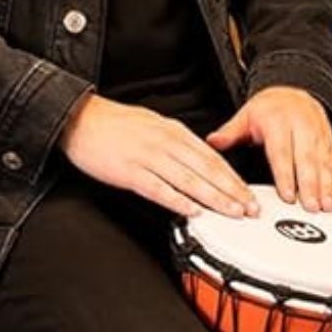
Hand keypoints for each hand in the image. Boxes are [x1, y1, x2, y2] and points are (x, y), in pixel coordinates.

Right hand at [58, 94, 259, 217]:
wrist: (81, 119)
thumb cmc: (114, 124)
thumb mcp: (153, 124)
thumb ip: (176, 141)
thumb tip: (197, 157)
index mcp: (173, 131)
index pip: (211, 157)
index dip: (233, 177)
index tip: (248, 193)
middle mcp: (165, 143)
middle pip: (206, 169)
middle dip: (232, 191)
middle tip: (250, 208)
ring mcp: (148, 157)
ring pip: (189, 180)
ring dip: (214, 198)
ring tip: (232, 212)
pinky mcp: (129, 172)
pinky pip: (158, 189)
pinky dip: (177, 201)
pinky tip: (192, 211)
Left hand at [208, 87, 331, 212]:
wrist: (292, 91)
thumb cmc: (267, 110)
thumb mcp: (245, 116)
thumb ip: (230, 133)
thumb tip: (212, 142)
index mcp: (278, 121)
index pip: (282, 152)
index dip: (286, 175)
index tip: (288, 196)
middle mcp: (301, 126)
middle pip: (306, 159)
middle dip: (310, 185)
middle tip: (311, 207)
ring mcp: (317, 133)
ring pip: (322, 162)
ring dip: (325, 186)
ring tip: (326, 206)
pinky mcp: (328, 139)